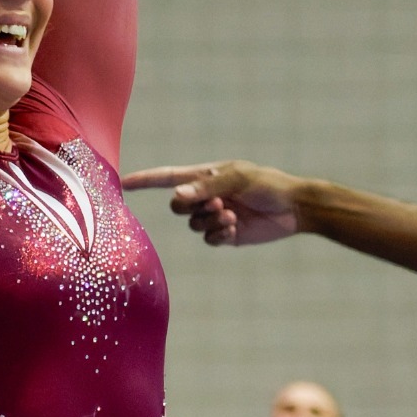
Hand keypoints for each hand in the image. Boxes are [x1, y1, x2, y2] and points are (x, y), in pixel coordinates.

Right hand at [121, 159, 300, 245]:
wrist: (293, 208)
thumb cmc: (267, 184)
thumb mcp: (238, 179)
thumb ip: (207, 187)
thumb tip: (178, 196)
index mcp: (204, 176)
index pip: (167, 177)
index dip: (144, 180)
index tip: (123, 183)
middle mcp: (205, 196)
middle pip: (177, 206)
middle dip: (193, 207)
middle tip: (218, 203)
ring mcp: (214, 217)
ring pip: (193, 225)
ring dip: (210, 221)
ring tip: (232, 215)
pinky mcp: (225, 235)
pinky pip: (208, 239)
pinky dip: (219, 234)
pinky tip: (236, 227)